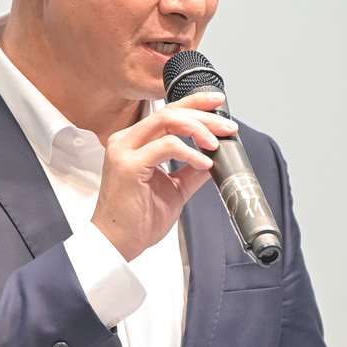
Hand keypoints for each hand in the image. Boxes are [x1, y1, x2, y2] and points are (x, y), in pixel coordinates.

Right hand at [92, 93, 236, 260]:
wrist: (119, 242)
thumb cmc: (138, 218)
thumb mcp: (174, 188)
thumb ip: (192, 170)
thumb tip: (215, 157)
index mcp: (134, 142)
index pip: (167, 113)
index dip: (194, 104)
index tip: (217, 104)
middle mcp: (126, 141)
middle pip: (170, 112)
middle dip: (203, 116)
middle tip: (227, 126)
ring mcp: (124, 150)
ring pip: (167, 121)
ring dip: (199, 129)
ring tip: (216, 143)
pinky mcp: (128, 165)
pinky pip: (165, 146)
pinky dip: (189, 152)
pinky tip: (204, 163)